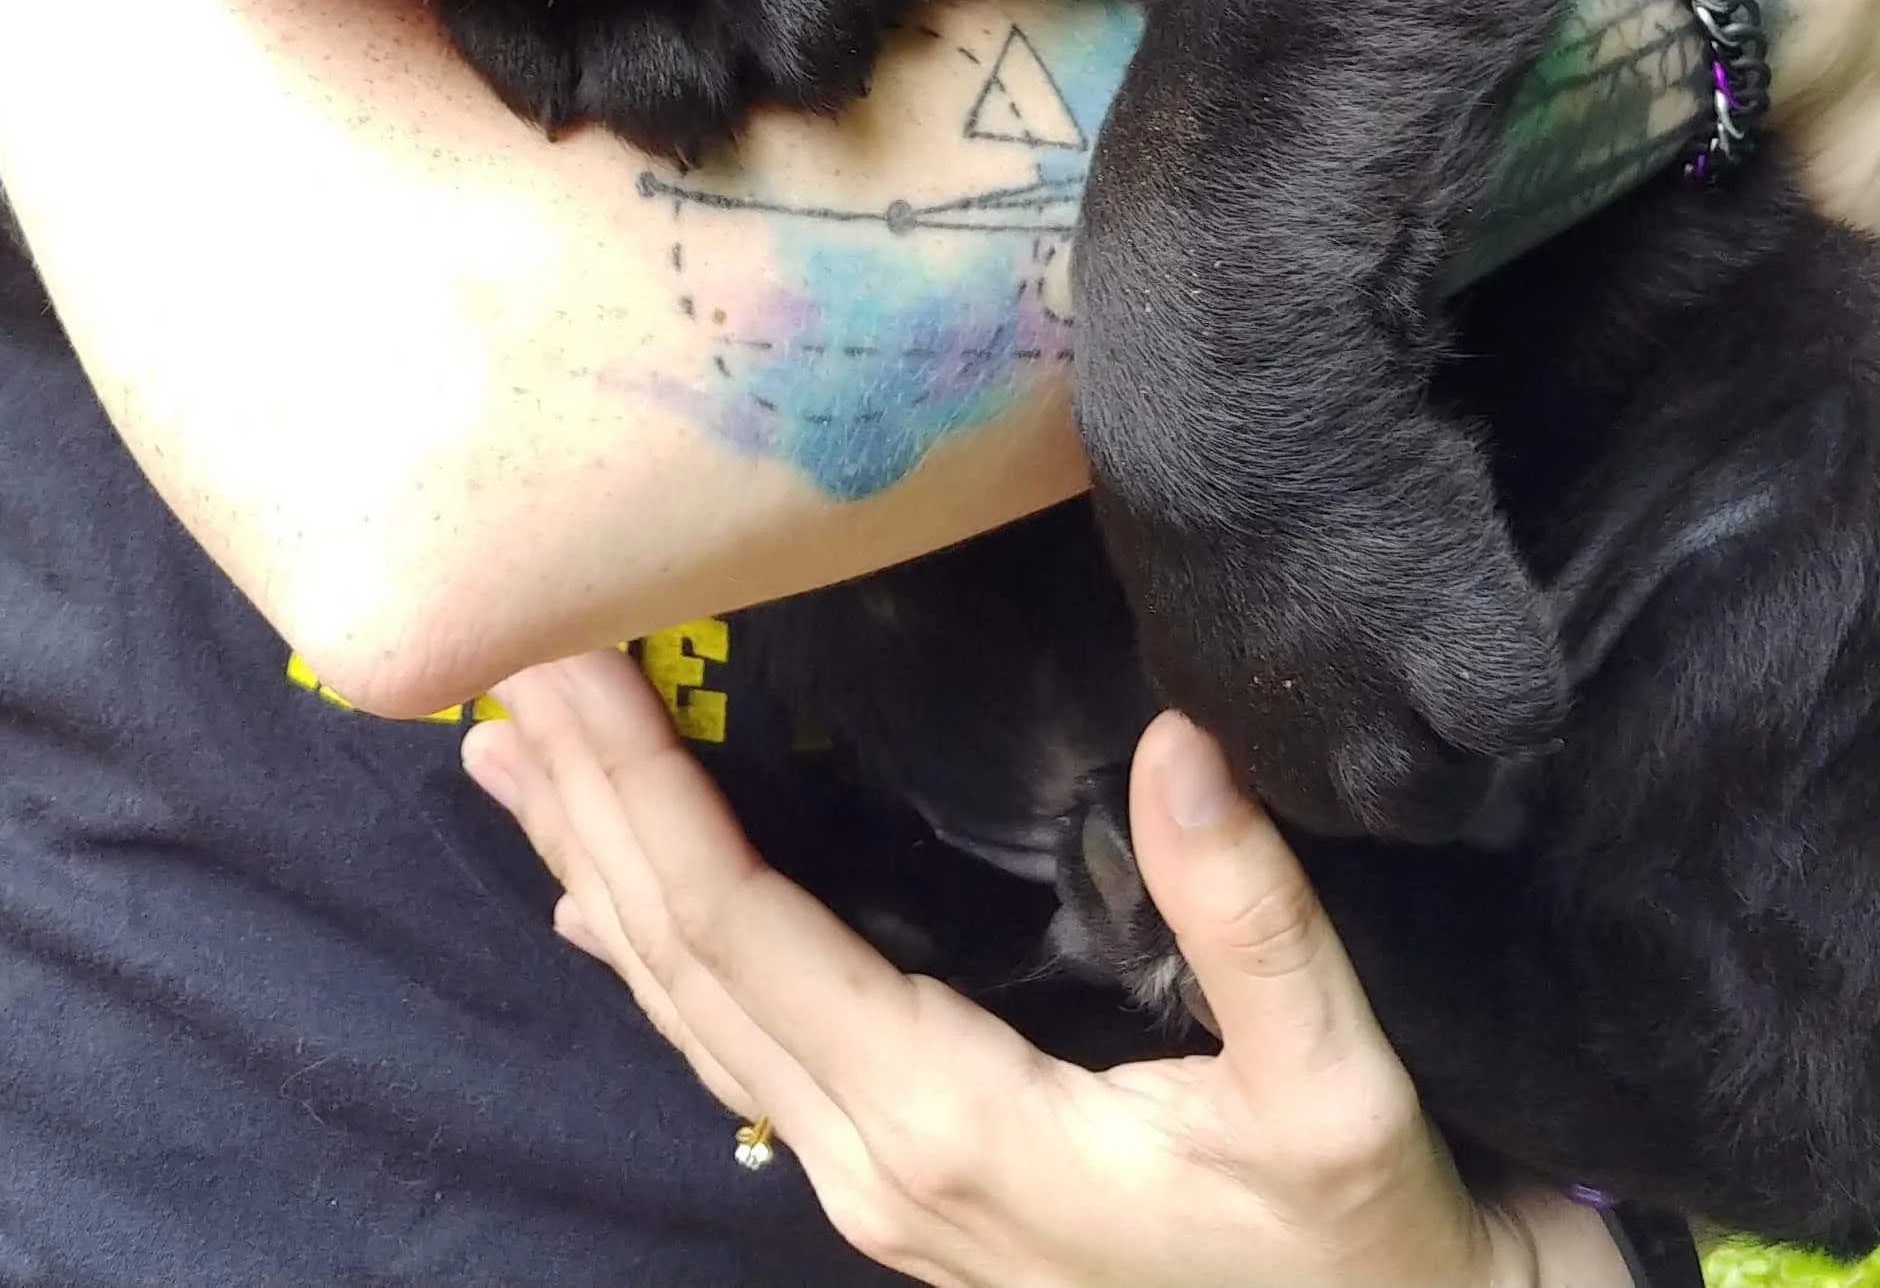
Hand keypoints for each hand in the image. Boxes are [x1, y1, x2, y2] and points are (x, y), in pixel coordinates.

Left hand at [465, 651, 1602, 1287]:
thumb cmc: (1372, 1253)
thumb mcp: (1336, 1096)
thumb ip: (1252, 922)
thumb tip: (1183, 736)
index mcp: (944, 1121)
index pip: (734, 928)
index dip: (638, 790)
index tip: (568, 660)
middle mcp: (873, 1158)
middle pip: (680, 956)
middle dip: (586, 797)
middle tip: (508, 651)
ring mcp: (879, 1182)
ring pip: (693, 1002)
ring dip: (598, 863)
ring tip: (515, 747)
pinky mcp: (908, 1180)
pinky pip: (739, 1042)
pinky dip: (661, 946)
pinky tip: (603, 901)